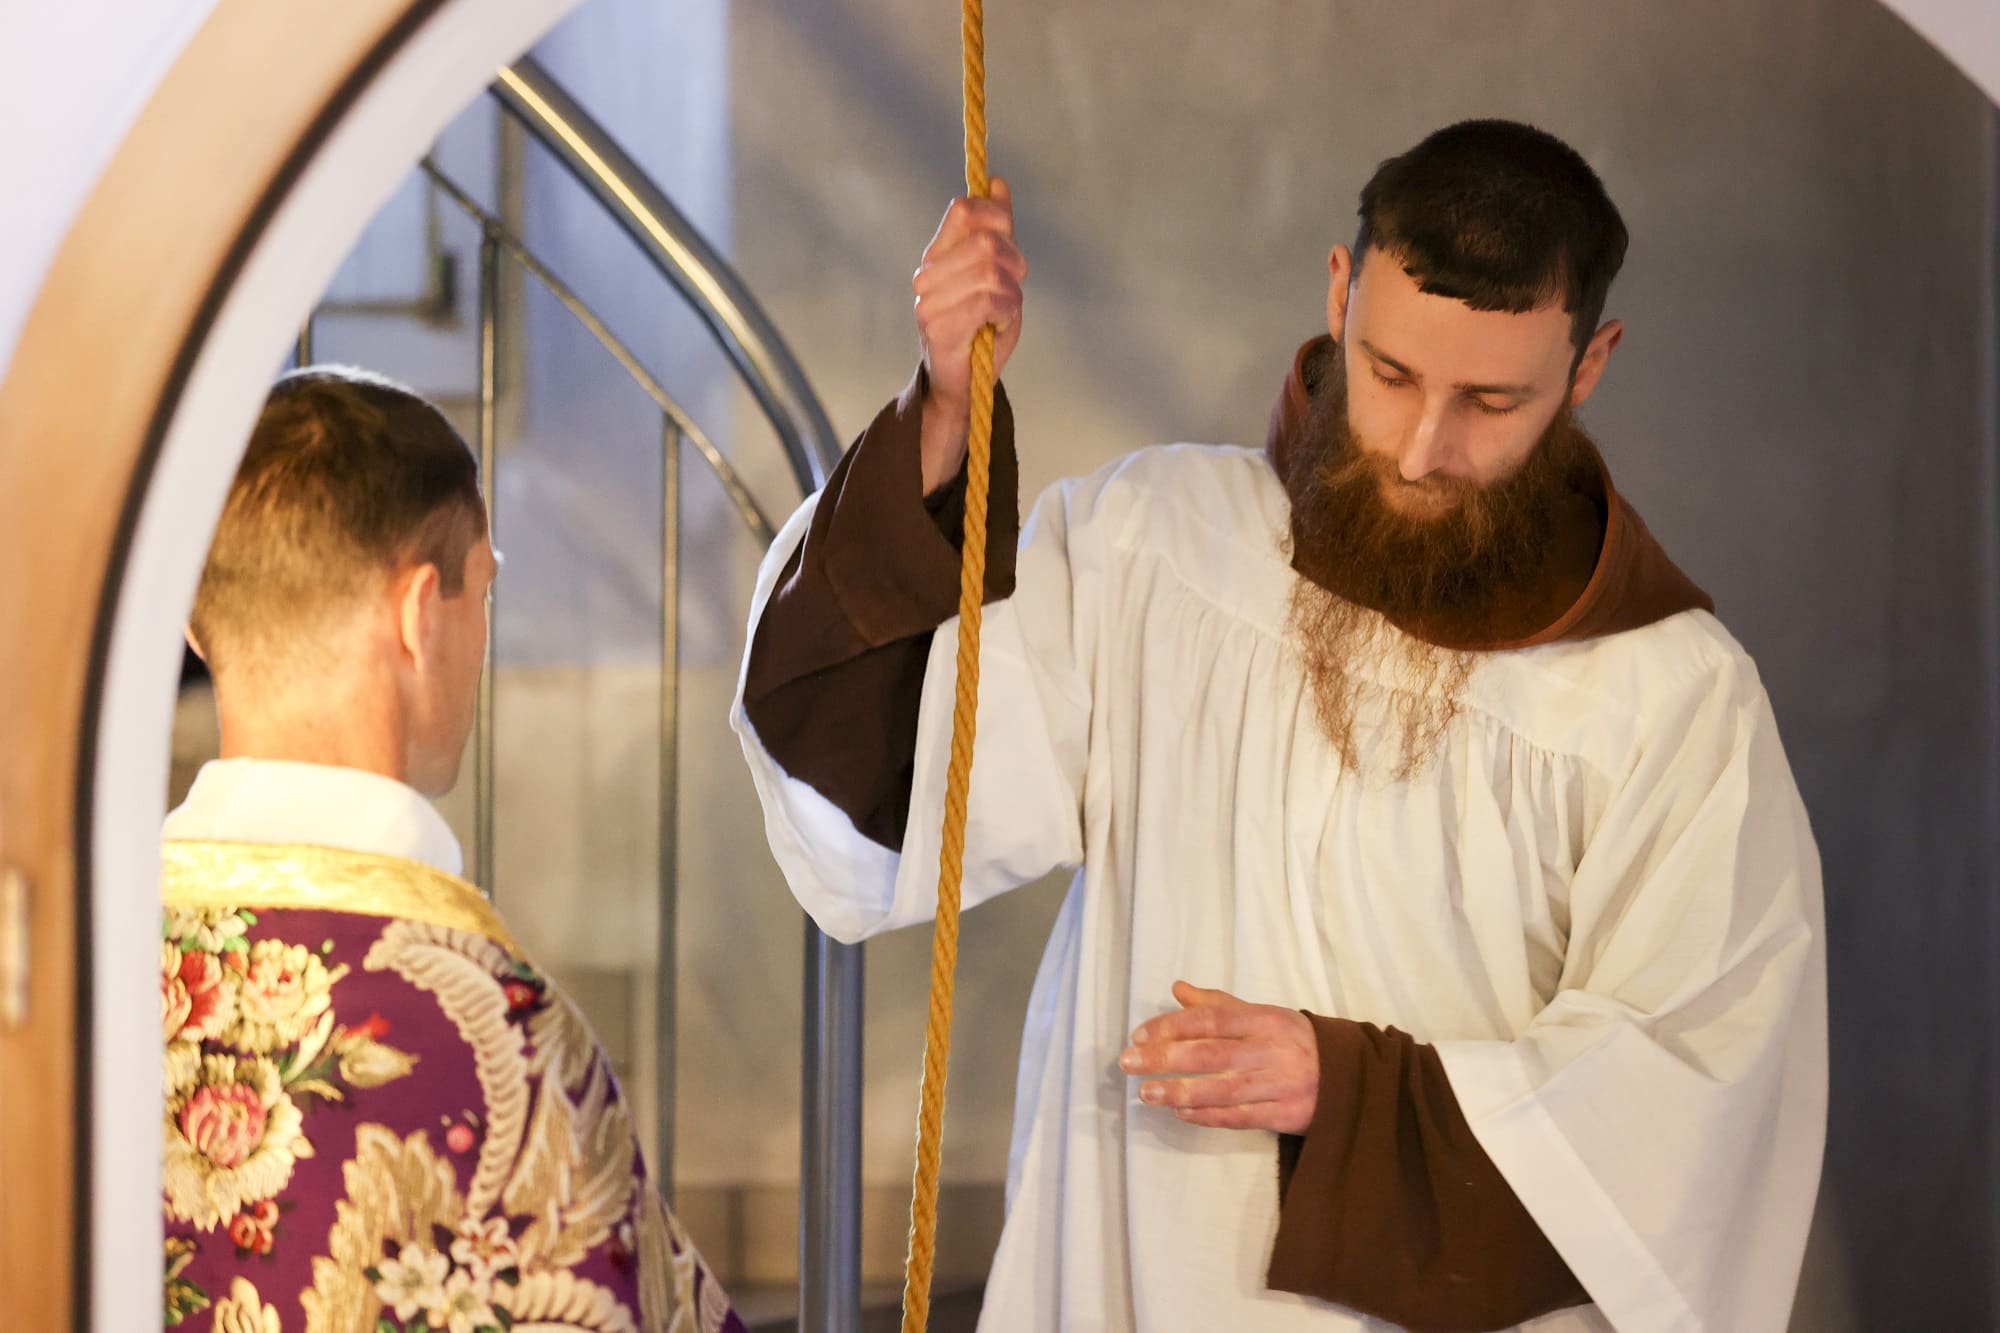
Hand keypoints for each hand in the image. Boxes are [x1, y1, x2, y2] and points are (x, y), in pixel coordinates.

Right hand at [913, 176, 1026, 491]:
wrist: (961, 389)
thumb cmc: (980, 332)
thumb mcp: (996, 274)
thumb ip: (997, 230)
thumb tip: (998, 182)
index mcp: (936, 257)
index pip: (966, 210)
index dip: (998, 219)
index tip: (1010, 247)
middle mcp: (925, 276)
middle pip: (986, 241)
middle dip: (1014, 264)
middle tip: (1012, 289)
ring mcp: (928, 303)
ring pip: (991, 272)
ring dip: (1011, 294)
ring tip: (1002, 313)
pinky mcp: (940, 329)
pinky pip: (989, 301)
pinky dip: (1005, 314)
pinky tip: (997, 326)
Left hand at [1119, 980, 1318, 1133]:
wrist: (1352, 1078)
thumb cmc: (1295, 1041)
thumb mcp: (1263, 1014)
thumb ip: (1219, 1004)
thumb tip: (1178, 988)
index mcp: (1265, 1020)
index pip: (1212, 1020)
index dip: (1173, 1026)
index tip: (1140, 1035)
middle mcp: (1271, 1051)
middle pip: (1212, 1055)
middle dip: (1166, 1058)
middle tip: (1128, 1063)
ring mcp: (1279, 1085)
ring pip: (1223, 1090)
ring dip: (1180, 1092)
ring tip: (1146, 1093)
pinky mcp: (1285, 1115)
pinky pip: (1239, 1117)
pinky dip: (1207, 1116)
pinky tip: (1180, 1113)